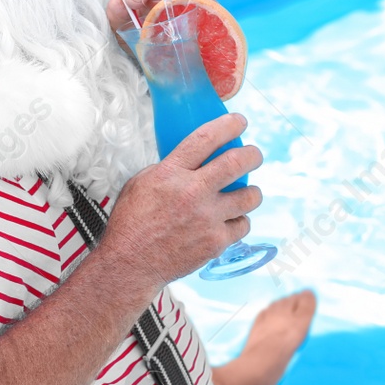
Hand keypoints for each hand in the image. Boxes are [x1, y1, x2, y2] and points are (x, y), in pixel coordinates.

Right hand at [97, 113, 262, 289]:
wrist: (130, 264)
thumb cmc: (131, 223)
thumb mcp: (140, 183)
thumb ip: (168, 168)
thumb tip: (191, 157)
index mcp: (171, 173)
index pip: (206, 138)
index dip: (229, 125)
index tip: (240, 121)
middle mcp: (192, 192)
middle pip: (237, 162)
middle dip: (253, 154)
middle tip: (254, 154)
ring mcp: (207, 218)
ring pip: (250, 196)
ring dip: (252, 192)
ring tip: (248, 192)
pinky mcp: (216, 242)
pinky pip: (242, 225)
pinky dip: (239, 221)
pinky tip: (232, 220)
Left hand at [104, 0, 213, 35]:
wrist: (160, 60)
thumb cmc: (143, 35)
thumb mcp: (123, 28)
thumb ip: (117, 15)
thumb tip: (117, 1)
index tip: (132, 0)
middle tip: (152, 6)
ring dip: (185, 2)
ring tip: (171, 20)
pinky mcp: (211, 15)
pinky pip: (212, 11)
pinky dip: (202, 17)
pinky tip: (189, 29)